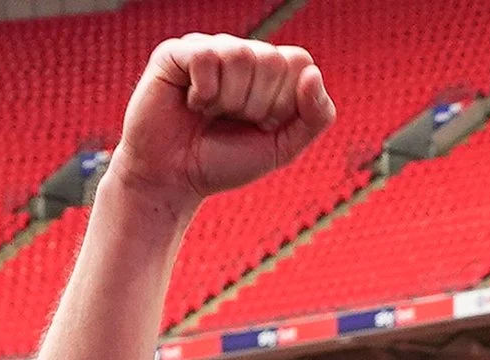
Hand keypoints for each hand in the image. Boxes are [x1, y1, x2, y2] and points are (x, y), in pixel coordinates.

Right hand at [112, 34, 333, 208]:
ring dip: (228, 99)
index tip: (263, 124)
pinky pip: (205, 56)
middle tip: (232, 121)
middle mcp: (240, 53)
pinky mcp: (176, 53)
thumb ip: (315, 117)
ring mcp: (208, 49)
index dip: (285, 100)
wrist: (174, 180)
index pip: (299, 61)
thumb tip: (313, 74)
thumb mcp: (282, 148)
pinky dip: (203, 91)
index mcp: (269, 72)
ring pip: (240, 55)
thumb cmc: (225, 162)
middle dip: (256, 104)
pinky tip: (192, 104)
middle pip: (271, 59)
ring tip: (211, 114)